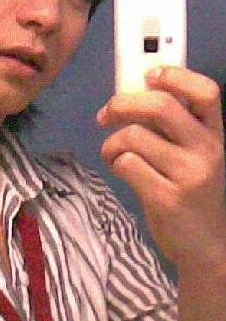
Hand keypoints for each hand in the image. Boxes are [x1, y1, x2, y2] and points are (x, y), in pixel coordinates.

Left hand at [97, 66, 225, 265]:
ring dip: (111, 143)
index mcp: (214, 133)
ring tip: (113, 153)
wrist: (207, 246)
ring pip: (134, 136)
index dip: (176, 75)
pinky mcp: (167, 198)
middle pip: (161, 106)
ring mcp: (189, 175)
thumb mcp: (193, 154)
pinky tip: (121, 171)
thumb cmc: (191, 191)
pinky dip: (114, 163)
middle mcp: (206, 150)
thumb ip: (172, 126)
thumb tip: (130, 95)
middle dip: (123, 103)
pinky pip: (126, 165)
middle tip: (106, 114)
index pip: (206, 91)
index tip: (149, 75)